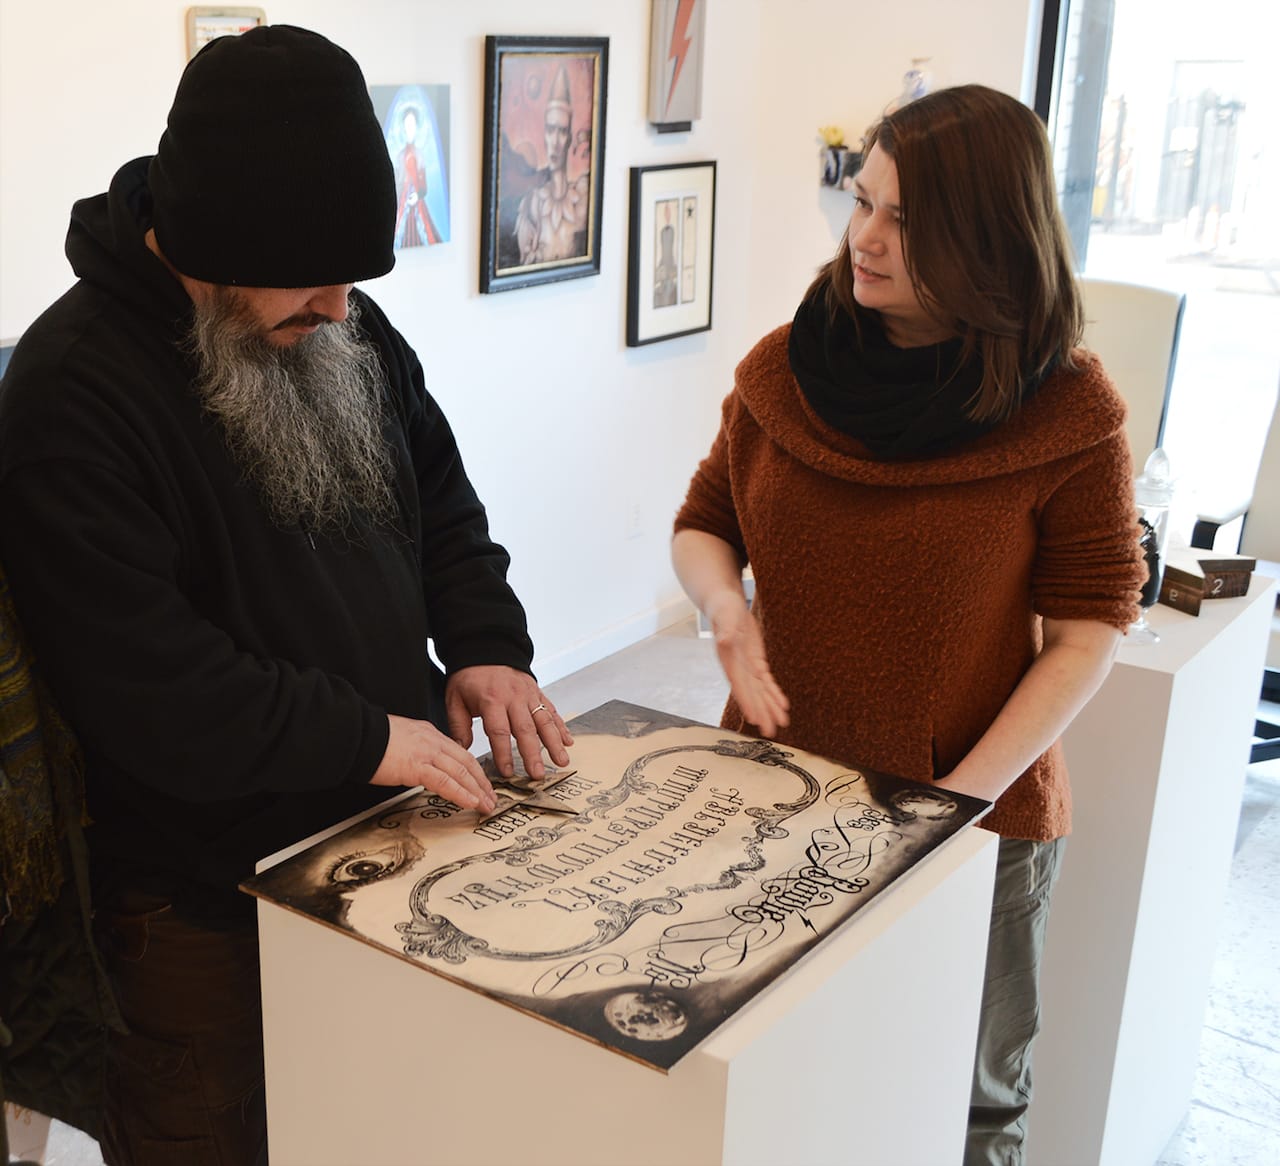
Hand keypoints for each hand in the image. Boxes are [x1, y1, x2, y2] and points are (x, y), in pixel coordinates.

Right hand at [370, 714, 496, 813]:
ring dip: (477, 791)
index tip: (482, 784)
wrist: (356, 735)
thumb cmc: (371, 739)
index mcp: (429, 734)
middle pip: (466, 763)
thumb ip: (416, 752)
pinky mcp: (417, 766)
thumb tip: (421, 767)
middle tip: (491, 798)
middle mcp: (432, 741)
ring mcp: (426, 753)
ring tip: (486, 805)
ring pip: (461, 773)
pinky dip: (461, 793)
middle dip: (482, 783)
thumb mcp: (401, 741)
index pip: (459, 753)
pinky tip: (470, 802)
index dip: (474, 770)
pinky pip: (445, 782)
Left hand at [445, 665, 573, 778]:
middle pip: (525, 729)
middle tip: (538, 775)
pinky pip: (551, 710)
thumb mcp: (455, 699)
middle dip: (533, 754)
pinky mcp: (537, 692)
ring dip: (554, 743)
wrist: (486, 648)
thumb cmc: (469, 677)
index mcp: (491, 700)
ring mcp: (529, 695)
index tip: (507, 772)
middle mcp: (513, 698)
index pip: (499, 731)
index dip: (503, 753)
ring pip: (544, 721)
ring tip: (562, 761)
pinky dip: (561, 726)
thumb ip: (458, 726)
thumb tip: (462, 752)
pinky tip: (568, 741)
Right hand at [704, 590, 789, 737]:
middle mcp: (737, 667)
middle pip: (751, 693)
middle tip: (771, 730)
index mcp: (728, 659)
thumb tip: (724, 639)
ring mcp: (746, 666)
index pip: (740, 685)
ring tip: (781, 723)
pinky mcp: (755, 661)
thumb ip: (725, 628)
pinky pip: (766, 681)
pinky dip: (774, 693)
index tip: (755, 718)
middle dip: (762, 712)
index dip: (748, 701)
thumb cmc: (723, 608)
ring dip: (770, 707)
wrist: (724, 604)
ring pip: (760, 691)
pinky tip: (782, 705)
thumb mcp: (725, 614)